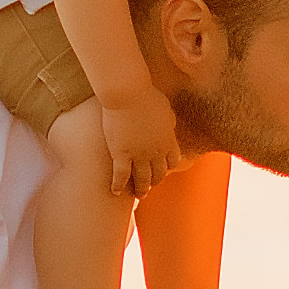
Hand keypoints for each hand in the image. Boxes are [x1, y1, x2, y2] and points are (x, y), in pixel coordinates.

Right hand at [101, 85, 181, 201]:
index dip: (167, 168)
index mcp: (168, 139)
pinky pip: (121, 176)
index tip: (162, 171)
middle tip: (150, 186)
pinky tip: (115, 192)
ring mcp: (139, 155)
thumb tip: (170, 124)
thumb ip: (169, 119)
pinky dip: (118, 186)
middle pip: (158, 174)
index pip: (173, 161)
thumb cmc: (145, 94)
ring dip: (141, 190)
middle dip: (155, 182)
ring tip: (138, 195)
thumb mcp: (165, 107)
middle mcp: (156, 151)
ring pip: (142, 180)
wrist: (128, 93)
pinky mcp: (121, 154)